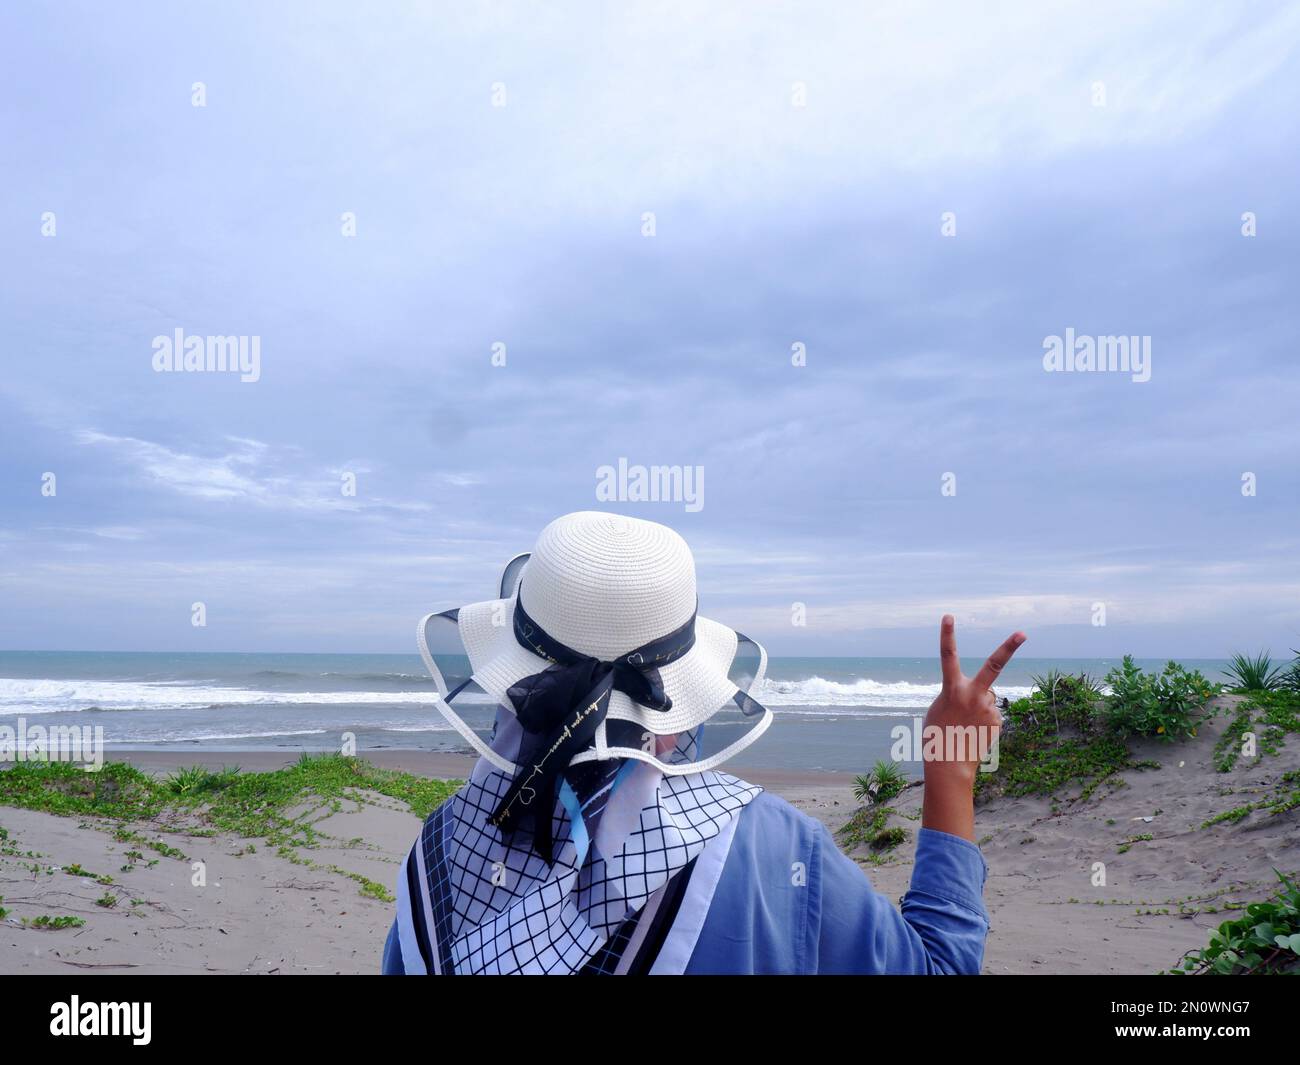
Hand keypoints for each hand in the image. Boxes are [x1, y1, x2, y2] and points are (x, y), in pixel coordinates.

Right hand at [920, 615, 1026, 839]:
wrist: (950, 766)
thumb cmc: (937, 735)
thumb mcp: (939, 709)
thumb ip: (955, 694)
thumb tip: (977, 693)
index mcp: (952, 689)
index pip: (948, 656)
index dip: (947, 635)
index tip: (948, 616)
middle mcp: (973, 694)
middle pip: (993, 665)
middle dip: (1009, 647)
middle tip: (1023, 633)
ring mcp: (988, 707)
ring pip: (985, 697)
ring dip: (977, 706)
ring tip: (965, 725)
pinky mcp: (997, 720)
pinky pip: (989, 713)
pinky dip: (982, 720)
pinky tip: (974, 732)